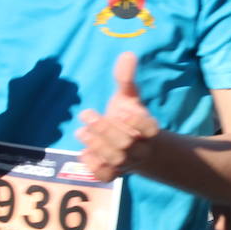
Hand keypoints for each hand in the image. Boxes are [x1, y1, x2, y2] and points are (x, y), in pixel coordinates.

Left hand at [77, 52, 160, 180]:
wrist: (135, 149)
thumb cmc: (129, 118)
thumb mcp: (129, 98)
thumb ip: (126, 79)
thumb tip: (127, 53)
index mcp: (149, 129)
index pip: (149, 128)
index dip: (137, 122)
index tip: (122, 111)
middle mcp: (141, 148)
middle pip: (126, 143)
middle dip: (104, 129)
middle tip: (86, 115)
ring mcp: (128, 163)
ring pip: (116, 159)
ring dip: (96, 145)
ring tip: (81, 132)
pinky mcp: (116, 174)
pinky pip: (107, 175)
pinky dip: (94, 166)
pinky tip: (84, 153)